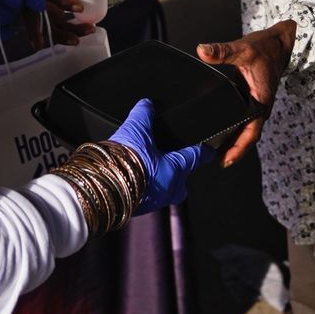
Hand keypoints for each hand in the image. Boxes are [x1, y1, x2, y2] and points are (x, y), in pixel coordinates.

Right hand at [31, 0, 118, 43]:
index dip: (60, 1)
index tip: (79, 9)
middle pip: (39, 13)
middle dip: (56, 28)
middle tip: (76, 38)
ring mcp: (34, 0)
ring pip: (43, 22)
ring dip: (58, 35)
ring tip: (77, 41)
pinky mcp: (39, 8)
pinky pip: (44, 25)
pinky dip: (54, 35)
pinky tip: (65, 43)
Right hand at [107, 98, 215, 213]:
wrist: (104, 186)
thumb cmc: (125, 160)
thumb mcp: (136, 129)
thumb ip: (144, 114)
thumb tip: (148, 103)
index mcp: (176, 169)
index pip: (195, 157)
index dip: (203, 152)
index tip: (210, 151)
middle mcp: (169, 188)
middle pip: (182, 183)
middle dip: (181, 175)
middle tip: (172, 163)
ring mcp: (154, 202)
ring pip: (165, 192)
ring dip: (160, 181)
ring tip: (148, 169)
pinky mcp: (138, 209)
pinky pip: (148, 198)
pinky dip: (144, 188)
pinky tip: (133, 179)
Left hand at [195, 20, 292, 167]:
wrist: (279, 44)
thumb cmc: (265, 49)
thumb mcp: (243, 49)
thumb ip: (222, 51)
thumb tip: (203, 51)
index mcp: (260, 100)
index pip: (251, 132)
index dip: (239, 148)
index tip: (226, 160)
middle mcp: (259, 106)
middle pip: (247, 136)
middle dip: (233, 150)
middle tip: (214, 161)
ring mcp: (256, 104)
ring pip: (245, 130)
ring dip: (233, 142)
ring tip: (214, 152)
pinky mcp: (251, 100)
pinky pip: (243, 120)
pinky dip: (233, 129)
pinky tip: (219, 131)